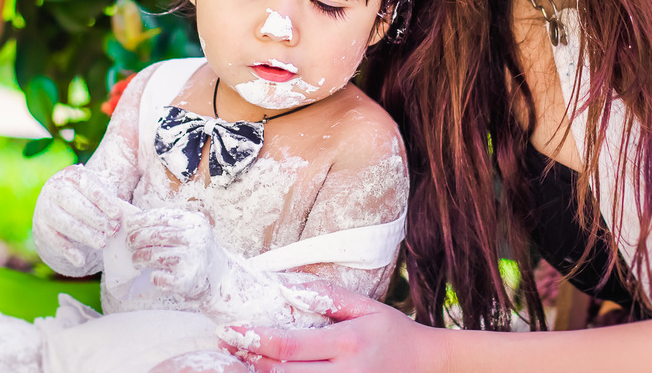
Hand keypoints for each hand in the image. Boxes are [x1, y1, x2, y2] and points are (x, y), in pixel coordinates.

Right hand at [32, 165, 122, 268]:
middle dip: (96, 219)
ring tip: (102, 243)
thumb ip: (108, 198)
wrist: (57, 207)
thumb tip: (119, 214)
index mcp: (71, 175)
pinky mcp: (40, 227)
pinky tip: (81, 261)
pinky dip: (68, 251)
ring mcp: (44, 207)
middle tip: (112, 230)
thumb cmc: (86, 197)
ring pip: (65, 223)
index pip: (88, 185)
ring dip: (85, 235)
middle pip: (75, 204)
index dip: (103, 200)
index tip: (116, 214)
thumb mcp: (97, 190)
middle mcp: (54, 188)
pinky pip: (54, 240)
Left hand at [126, 207, 224, 300]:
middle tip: (129, 244)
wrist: (219, 276)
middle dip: (136, 239)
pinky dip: (153, 277)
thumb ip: (169, 223)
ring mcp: (192, 260)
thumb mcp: (190, 229)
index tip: (128, 225)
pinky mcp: (187, 281)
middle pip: (155, 235)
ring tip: (137, 260)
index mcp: (194, 222)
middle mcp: (195, 239)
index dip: (141, 220)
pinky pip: (161, 278)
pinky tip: (153, 276)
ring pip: (154, 256)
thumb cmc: (195, 250)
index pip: (162, 216)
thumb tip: (134, 221)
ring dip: (139, 258)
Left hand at [215, 281, 445, 372]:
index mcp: (348, 343)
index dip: (255, 339)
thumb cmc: (392, 333)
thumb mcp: (366, 306)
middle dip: (248, 361)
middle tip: (223, 347)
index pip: (290, 347)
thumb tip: (285, 286)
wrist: (427, 367)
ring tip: (236, 361)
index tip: (230, 330)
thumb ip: (328, 296)